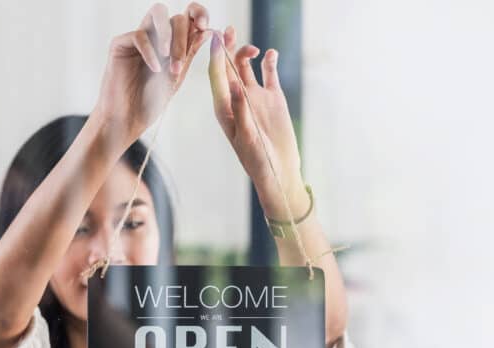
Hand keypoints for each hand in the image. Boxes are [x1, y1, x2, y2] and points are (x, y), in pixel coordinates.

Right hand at [93, 3, 209, 146]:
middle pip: (175, 17)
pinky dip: (149, 51)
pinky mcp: (120, 45)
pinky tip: (153, 68)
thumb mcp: (177, 76)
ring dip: (168, 34)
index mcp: (171, 43)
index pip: (187, 16)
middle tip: (180, 62)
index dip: (199, 13)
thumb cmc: (150, 102)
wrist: (129, 120)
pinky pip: (139, 35)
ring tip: (168, 57)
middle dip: (182, 37)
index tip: (205, 26)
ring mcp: (137, 39)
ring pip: (157, 14)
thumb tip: (209, 31)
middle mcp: (155, 37)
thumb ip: (190, 52)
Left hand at [208, 26, 308, 218]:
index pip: (216, 77)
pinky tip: (270, 55)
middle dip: (224, 47)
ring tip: (254, 51)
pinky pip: (269, 73)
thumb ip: (240, 110)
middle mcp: (237, 98)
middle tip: (226, 30)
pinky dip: (269, 61)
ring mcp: (255, 96)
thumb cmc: (258, 161)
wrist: (279, 172)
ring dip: (245, 53)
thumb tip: (233, 84)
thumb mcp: (247, 137)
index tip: (214, 39)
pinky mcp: (273, 98)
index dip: (214, 56)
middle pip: (227, 66)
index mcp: (224, 108)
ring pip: (245, 66)